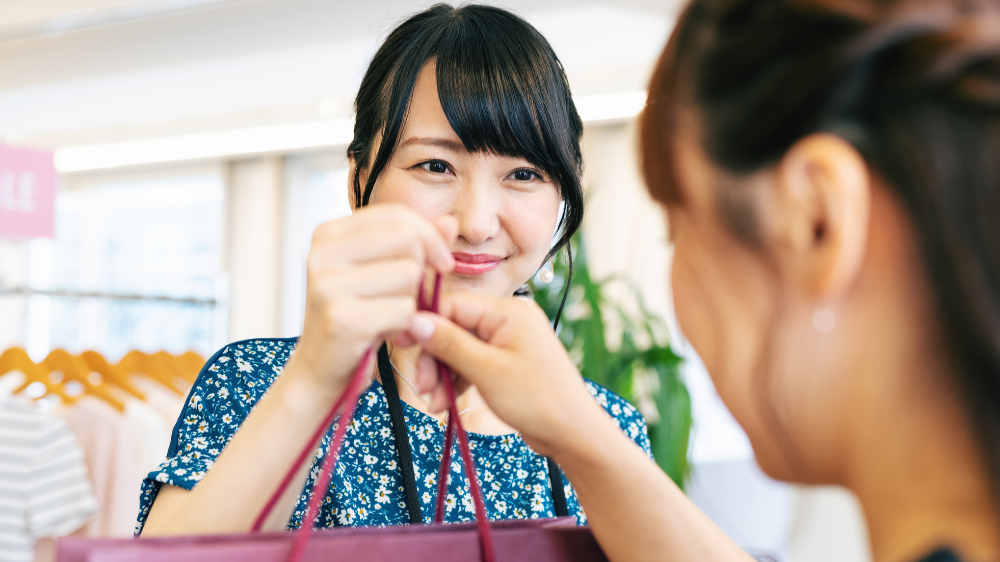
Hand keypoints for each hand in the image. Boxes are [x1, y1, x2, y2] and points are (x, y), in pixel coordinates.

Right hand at [291, 204, 456, 393]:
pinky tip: (383, 332)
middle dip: (420, 269)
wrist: (319, 370)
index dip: (430, 236)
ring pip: (408, 274)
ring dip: (410, 301)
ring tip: (386, 315)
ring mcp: (327, 285)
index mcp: (328, 234)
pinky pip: (403, 309)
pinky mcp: (341, 319)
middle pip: (406, 239)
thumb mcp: (381, 272)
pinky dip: (404, 324)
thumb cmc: (355, 317)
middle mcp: (321, 254)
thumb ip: (416, 244)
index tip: (442, 262)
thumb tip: (450, 222)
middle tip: (407, 295)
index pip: (396, 215)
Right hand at [399, 293, 605, 456]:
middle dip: (434, 358)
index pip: (452, 305)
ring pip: (459, 349)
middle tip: (422, 387)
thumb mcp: (486, 370)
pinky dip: (457, 381)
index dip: (425, 325)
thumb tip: (415, 320)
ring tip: (435, 404)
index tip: (402, 346)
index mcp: (508, 311)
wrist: (573, 434)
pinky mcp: (507, 362)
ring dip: (442, 375)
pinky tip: (446, 404)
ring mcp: (508, 341)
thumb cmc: (537, 400)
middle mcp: (508, 320)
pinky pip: (472, 363)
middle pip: (453, 328)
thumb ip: (449, 343)